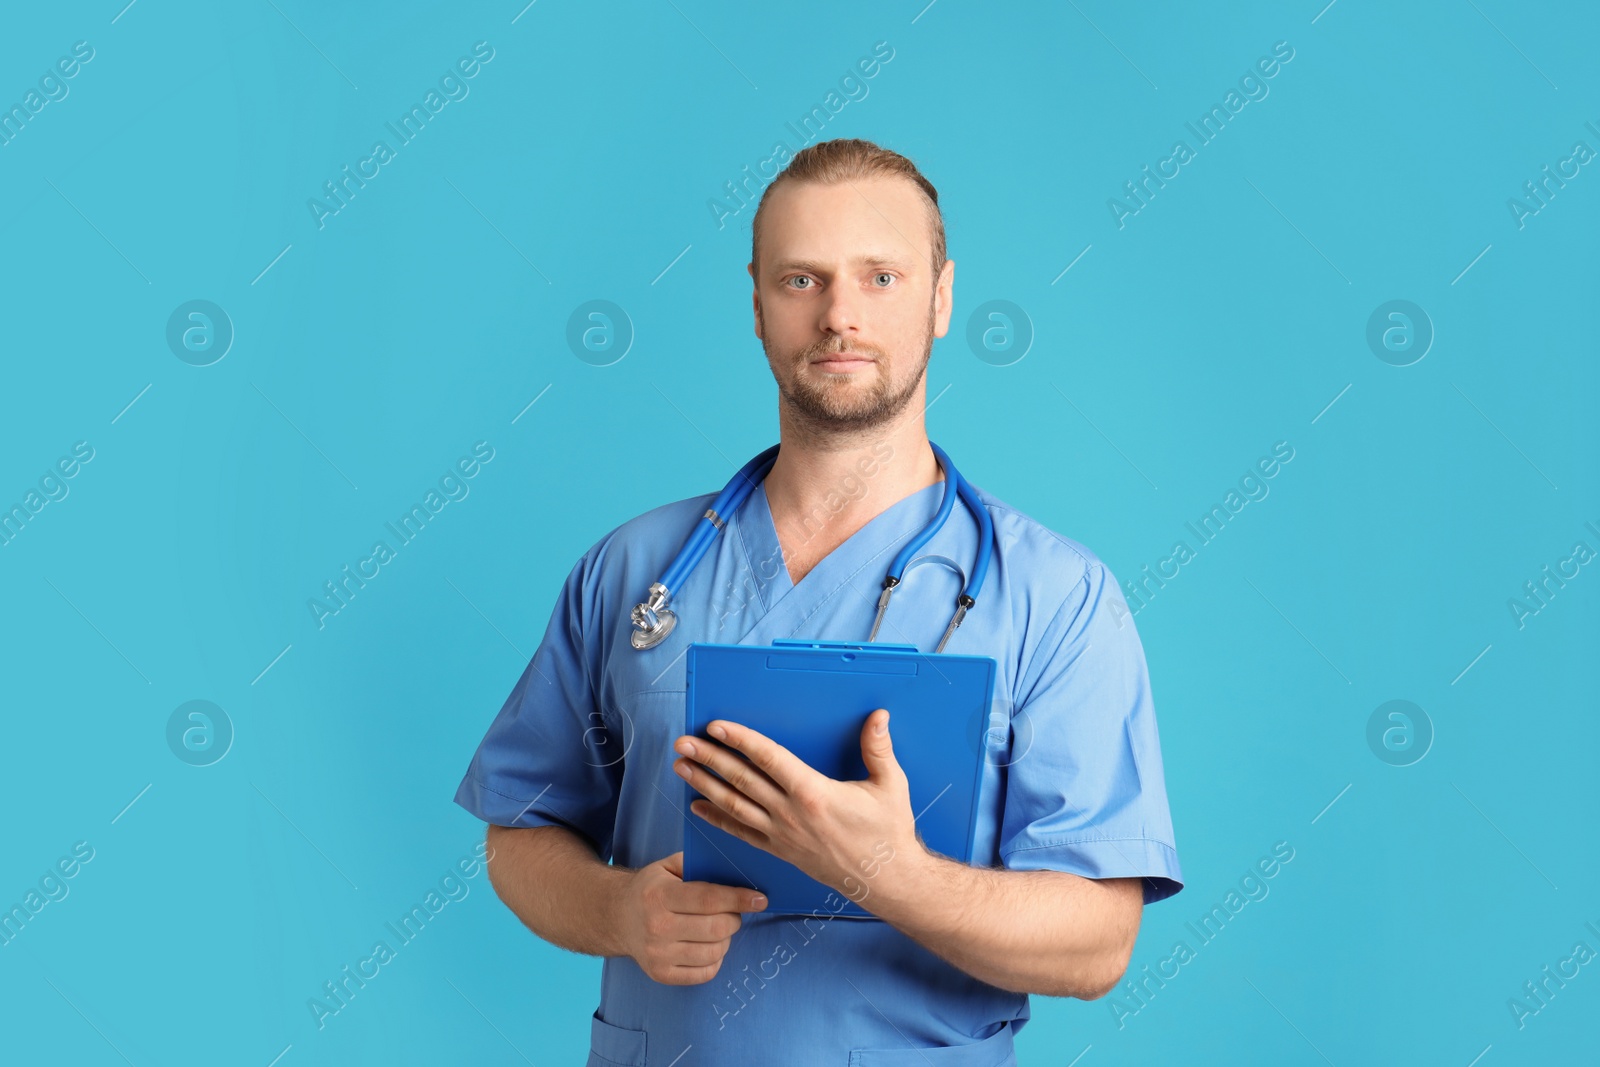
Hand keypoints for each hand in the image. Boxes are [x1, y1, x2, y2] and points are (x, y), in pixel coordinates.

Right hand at [614, 851, 767, 984]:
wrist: (617, 917)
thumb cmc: (651, 889)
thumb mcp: (668, 866)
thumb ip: (699, 865)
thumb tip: (737, 870)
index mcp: (659, 896)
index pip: (708, 899)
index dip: (739, 899)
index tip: (761, 899)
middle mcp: (656, 927)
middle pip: (717, 928)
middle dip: (734, 918)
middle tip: (732, 912)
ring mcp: (658, 955)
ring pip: (715, 951)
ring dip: (726, 938)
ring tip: (717, 927)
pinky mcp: (662, 975)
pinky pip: (706, 972)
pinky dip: (715, 958)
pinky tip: (707, 945)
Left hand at [672, 709, 920, 905]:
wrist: (887, 881)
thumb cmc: (889, 832)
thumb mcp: (891, 785)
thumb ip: (879, 748)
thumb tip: (878, 715)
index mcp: (813, 793)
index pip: (767, 758)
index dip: (740, 740)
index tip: (716, 726)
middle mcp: (790, 814)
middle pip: (741, 780)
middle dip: (709, 759)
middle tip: (682, 743)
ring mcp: (782, 835)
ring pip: (734, 806)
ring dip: (704, 785)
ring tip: (681, 768)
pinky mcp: (781, 851)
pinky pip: (742, 833)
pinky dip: (717, 819)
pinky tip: (698, 807)